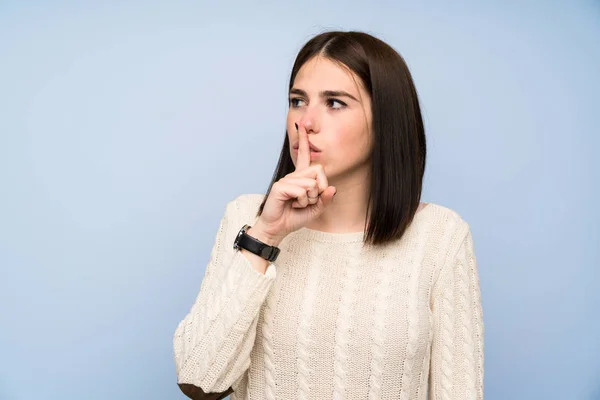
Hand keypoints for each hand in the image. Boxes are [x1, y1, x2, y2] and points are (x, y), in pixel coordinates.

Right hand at [254, 122, 336, 241]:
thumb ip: (325, 199)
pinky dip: (301, 201)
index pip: (305, 156)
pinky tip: (292, 204)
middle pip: (318, 171)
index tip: (301, 125)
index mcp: (301, 178)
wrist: (278, 228)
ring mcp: (286, 180)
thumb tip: (332, 188)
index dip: (304, 140)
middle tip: (308, 201)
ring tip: (297, 204)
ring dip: (309, 199)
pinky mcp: (280, 186)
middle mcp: (294, 176)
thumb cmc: (294, 218)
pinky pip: (301, 190)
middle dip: (319, 190)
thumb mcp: (315, 209)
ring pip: (311, 183)